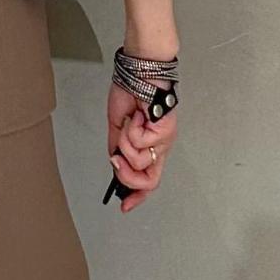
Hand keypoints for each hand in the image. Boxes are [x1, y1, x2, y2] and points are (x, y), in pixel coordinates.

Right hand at [106, 79, 176, 212]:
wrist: (138, 74)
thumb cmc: (131, 93)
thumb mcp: (117, 129)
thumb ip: (118, 150)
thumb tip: (115, 168)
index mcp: (151, 147)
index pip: (148, 179)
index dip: (137, 196)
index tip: (125, 205)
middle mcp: (161, 147)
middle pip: (149, 181)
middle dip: (127, 176)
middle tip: (117, 159)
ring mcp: (164, 141)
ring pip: (140, 162)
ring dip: (125, 144)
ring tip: (130, 124)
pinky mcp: (164, 132)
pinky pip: (139, 144)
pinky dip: (131, 129)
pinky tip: (137, 115)